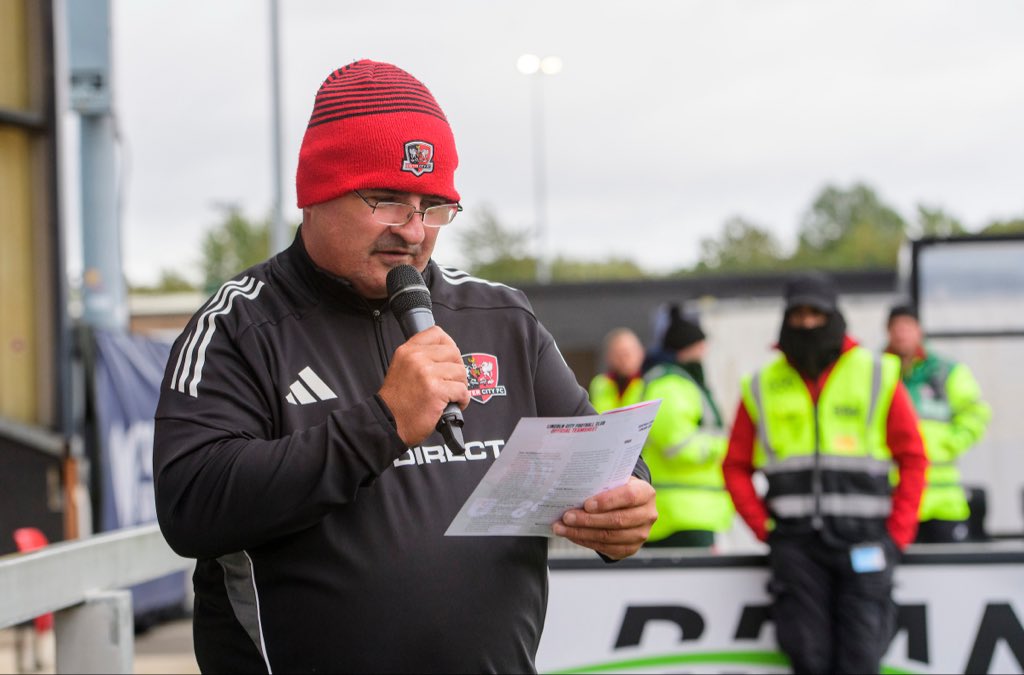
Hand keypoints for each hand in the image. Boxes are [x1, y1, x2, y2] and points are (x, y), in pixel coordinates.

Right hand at [378, 326, 469, 445]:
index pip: (437, 333)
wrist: (388, 423)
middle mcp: (416, 358)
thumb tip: (445, 354)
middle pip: (454, 352)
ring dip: (460, 386)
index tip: (450, 358)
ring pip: (460, 372)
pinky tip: (453, 404)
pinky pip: (462, 390)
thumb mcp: (401, 368)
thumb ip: (420, 357)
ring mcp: (426, 373)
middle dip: (457, 369)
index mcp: (408, 350)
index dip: (449, 345)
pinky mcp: (436, 390)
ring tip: (450, 395)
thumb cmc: (397, 402)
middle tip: (451, 382)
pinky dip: (462, 400)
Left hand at [552, 477, 656, 559]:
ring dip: (582, 533)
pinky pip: (606, 548)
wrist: (630, 505)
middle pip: (617, 520)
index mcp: (645, 493)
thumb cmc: (617, 489)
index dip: (607, 501)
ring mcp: (641, 534)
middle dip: (588, 520)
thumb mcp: (614, 480)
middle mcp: (647, 515)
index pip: (628, 496)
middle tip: (567, 517)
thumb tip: (573, 488)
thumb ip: (601, 482)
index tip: (586, 504)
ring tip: (562, 528)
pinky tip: (572, 535)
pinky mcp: (631, 548)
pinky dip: (586, 542)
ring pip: (610, 537)